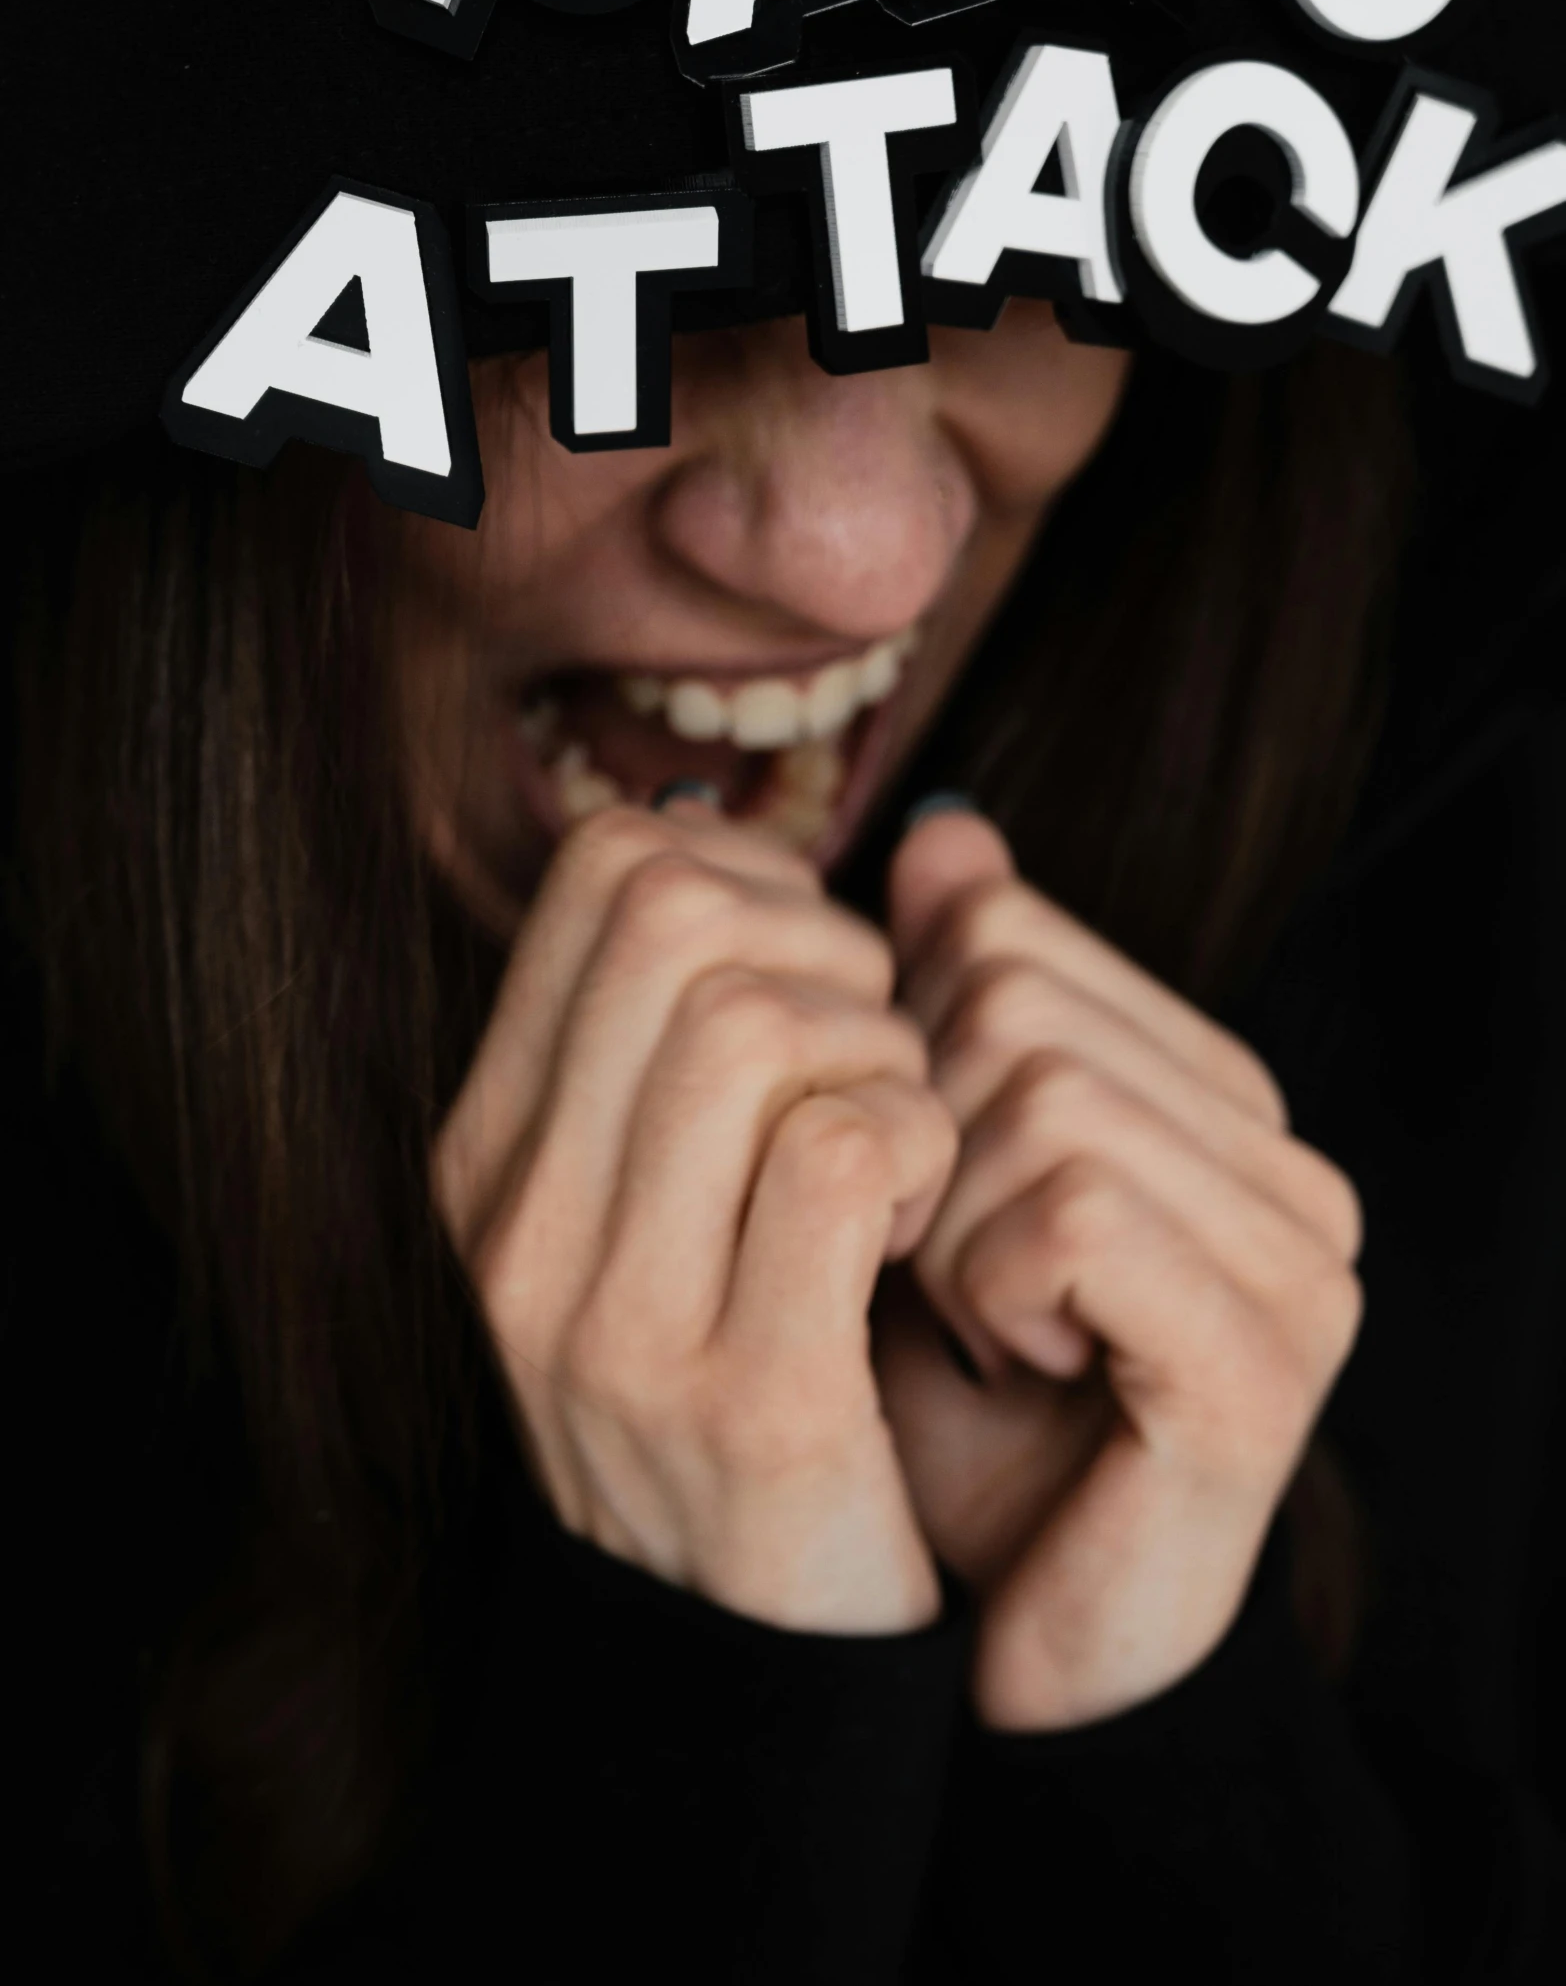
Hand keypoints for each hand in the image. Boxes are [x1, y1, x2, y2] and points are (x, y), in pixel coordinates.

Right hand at [432, 801, 957, 1633]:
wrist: (740, 1653)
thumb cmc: (735, 1372)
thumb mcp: (647, 1206)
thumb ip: (668, 1036)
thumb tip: (723, 833)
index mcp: (489, 1152)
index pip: (603, 873)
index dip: (752, 875)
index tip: (817, 973)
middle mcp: (517, 1221)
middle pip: (678, 919)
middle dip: (827, 951)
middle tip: (878, 1058)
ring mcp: (610, 1315)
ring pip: (759, 1021)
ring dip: (884, 1056)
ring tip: (902, 1151)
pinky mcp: (741, 1395)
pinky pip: (846, 1148)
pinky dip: (919, 1148)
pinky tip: (918, 1224)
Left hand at [872, 809, 1363, 1727]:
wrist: (992, 1623)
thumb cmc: (946, 1392)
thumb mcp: (922, 1163)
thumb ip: (942, 998)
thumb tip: (945, 826)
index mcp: (1211, 1092)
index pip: (1005, 928)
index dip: (905, 1055)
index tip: (924, 1190)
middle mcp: (1282, 1156)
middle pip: (1013, 996)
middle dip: (922, 1137)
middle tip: (949, 1274)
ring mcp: (1298, 1257)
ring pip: (1039, 1094)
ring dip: (948, 1225)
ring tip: (985, 1326)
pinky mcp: (1267, 1355)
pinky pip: (1072, 1210)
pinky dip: (993, 1282)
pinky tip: (1020, 1362)